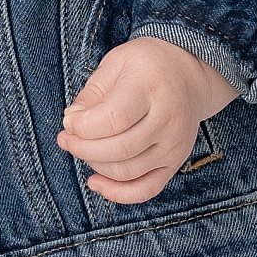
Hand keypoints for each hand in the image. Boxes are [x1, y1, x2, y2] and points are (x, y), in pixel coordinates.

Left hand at [57, 37, 236, 203]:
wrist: (190, 76)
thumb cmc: (148, 66)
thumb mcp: (116, 62)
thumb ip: (92, 92)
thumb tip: (72, 122)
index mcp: (151, 88)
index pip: (113, 119)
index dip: (82, 126)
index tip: (69, 120)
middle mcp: (167, 121)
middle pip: (119, 150)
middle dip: (82, 148)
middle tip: (67, 138)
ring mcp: (173, 146)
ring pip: (127, 173)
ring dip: (94, 166)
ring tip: (81, 149)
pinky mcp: (174, 163)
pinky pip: (146, 190)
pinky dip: (117, 193)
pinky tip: (95, 182)